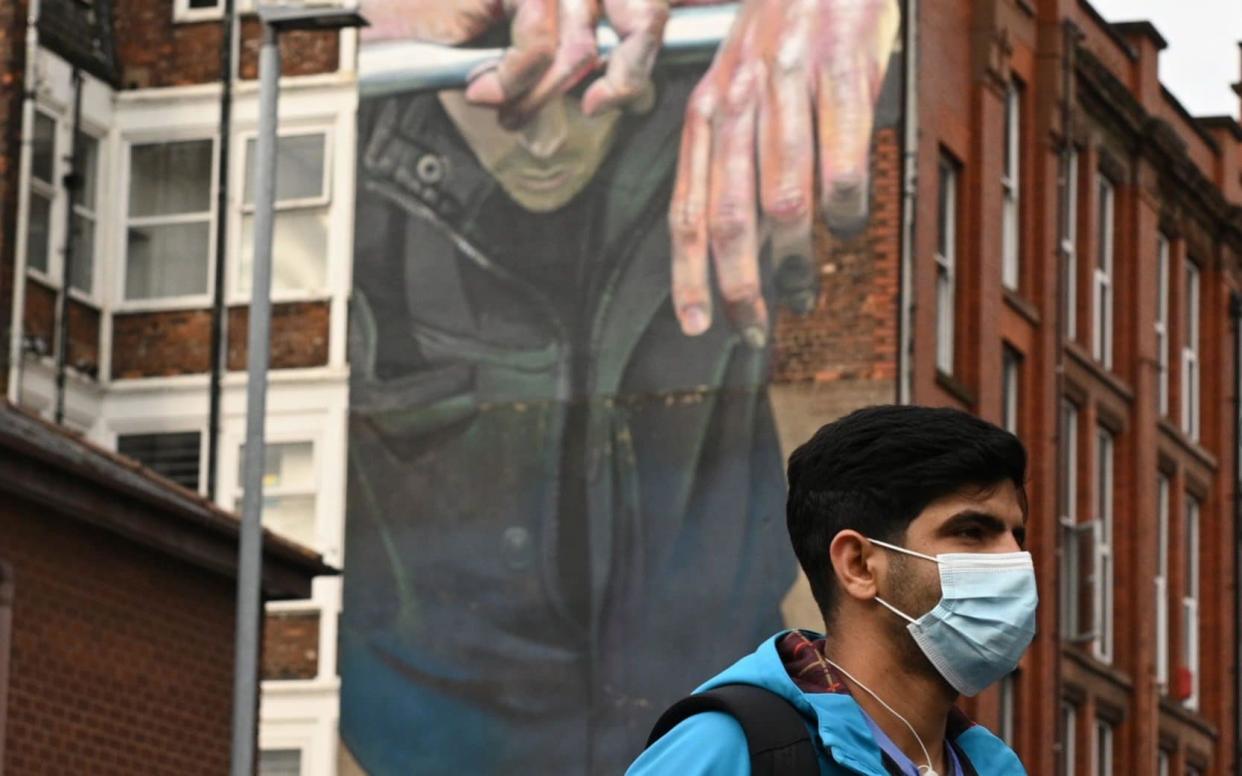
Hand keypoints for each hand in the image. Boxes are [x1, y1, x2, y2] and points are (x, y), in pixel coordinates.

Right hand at [466, 0, 673, 128]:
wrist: (386, 9)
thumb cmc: (446, 17)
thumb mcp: (530, 34)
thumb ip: (576, 47)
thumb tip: (621, 83)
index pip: (649, 9)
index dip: (643, 59)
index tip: (617, 98)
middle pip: (642, 20)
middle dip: (623, 78)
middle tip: (592, 108)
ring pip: (583, 48)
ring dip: (545, 95)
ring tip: (512, 113)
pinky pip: (537, 46)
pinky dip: (512, 81)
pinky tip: (484, 89)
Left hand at [669, 0, 900, 343]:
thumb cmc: (784, 23)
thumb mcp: (736, 80)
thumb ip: (728, 152)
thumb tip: (735, 236)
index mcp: (707, 109)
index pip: (686, 208)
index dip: (689, 275)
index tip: (697, 324)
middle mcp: (738, 100)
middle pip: (727, 217)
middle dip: (738, 287)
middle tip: (754, 329)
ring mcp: (789, 85)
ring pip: (782, 200)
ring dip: (792, 261)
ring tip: (802, 293)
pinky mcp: (843, 69)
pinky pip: (843, 162)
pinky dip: (846, 209)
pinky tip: (847, 226)